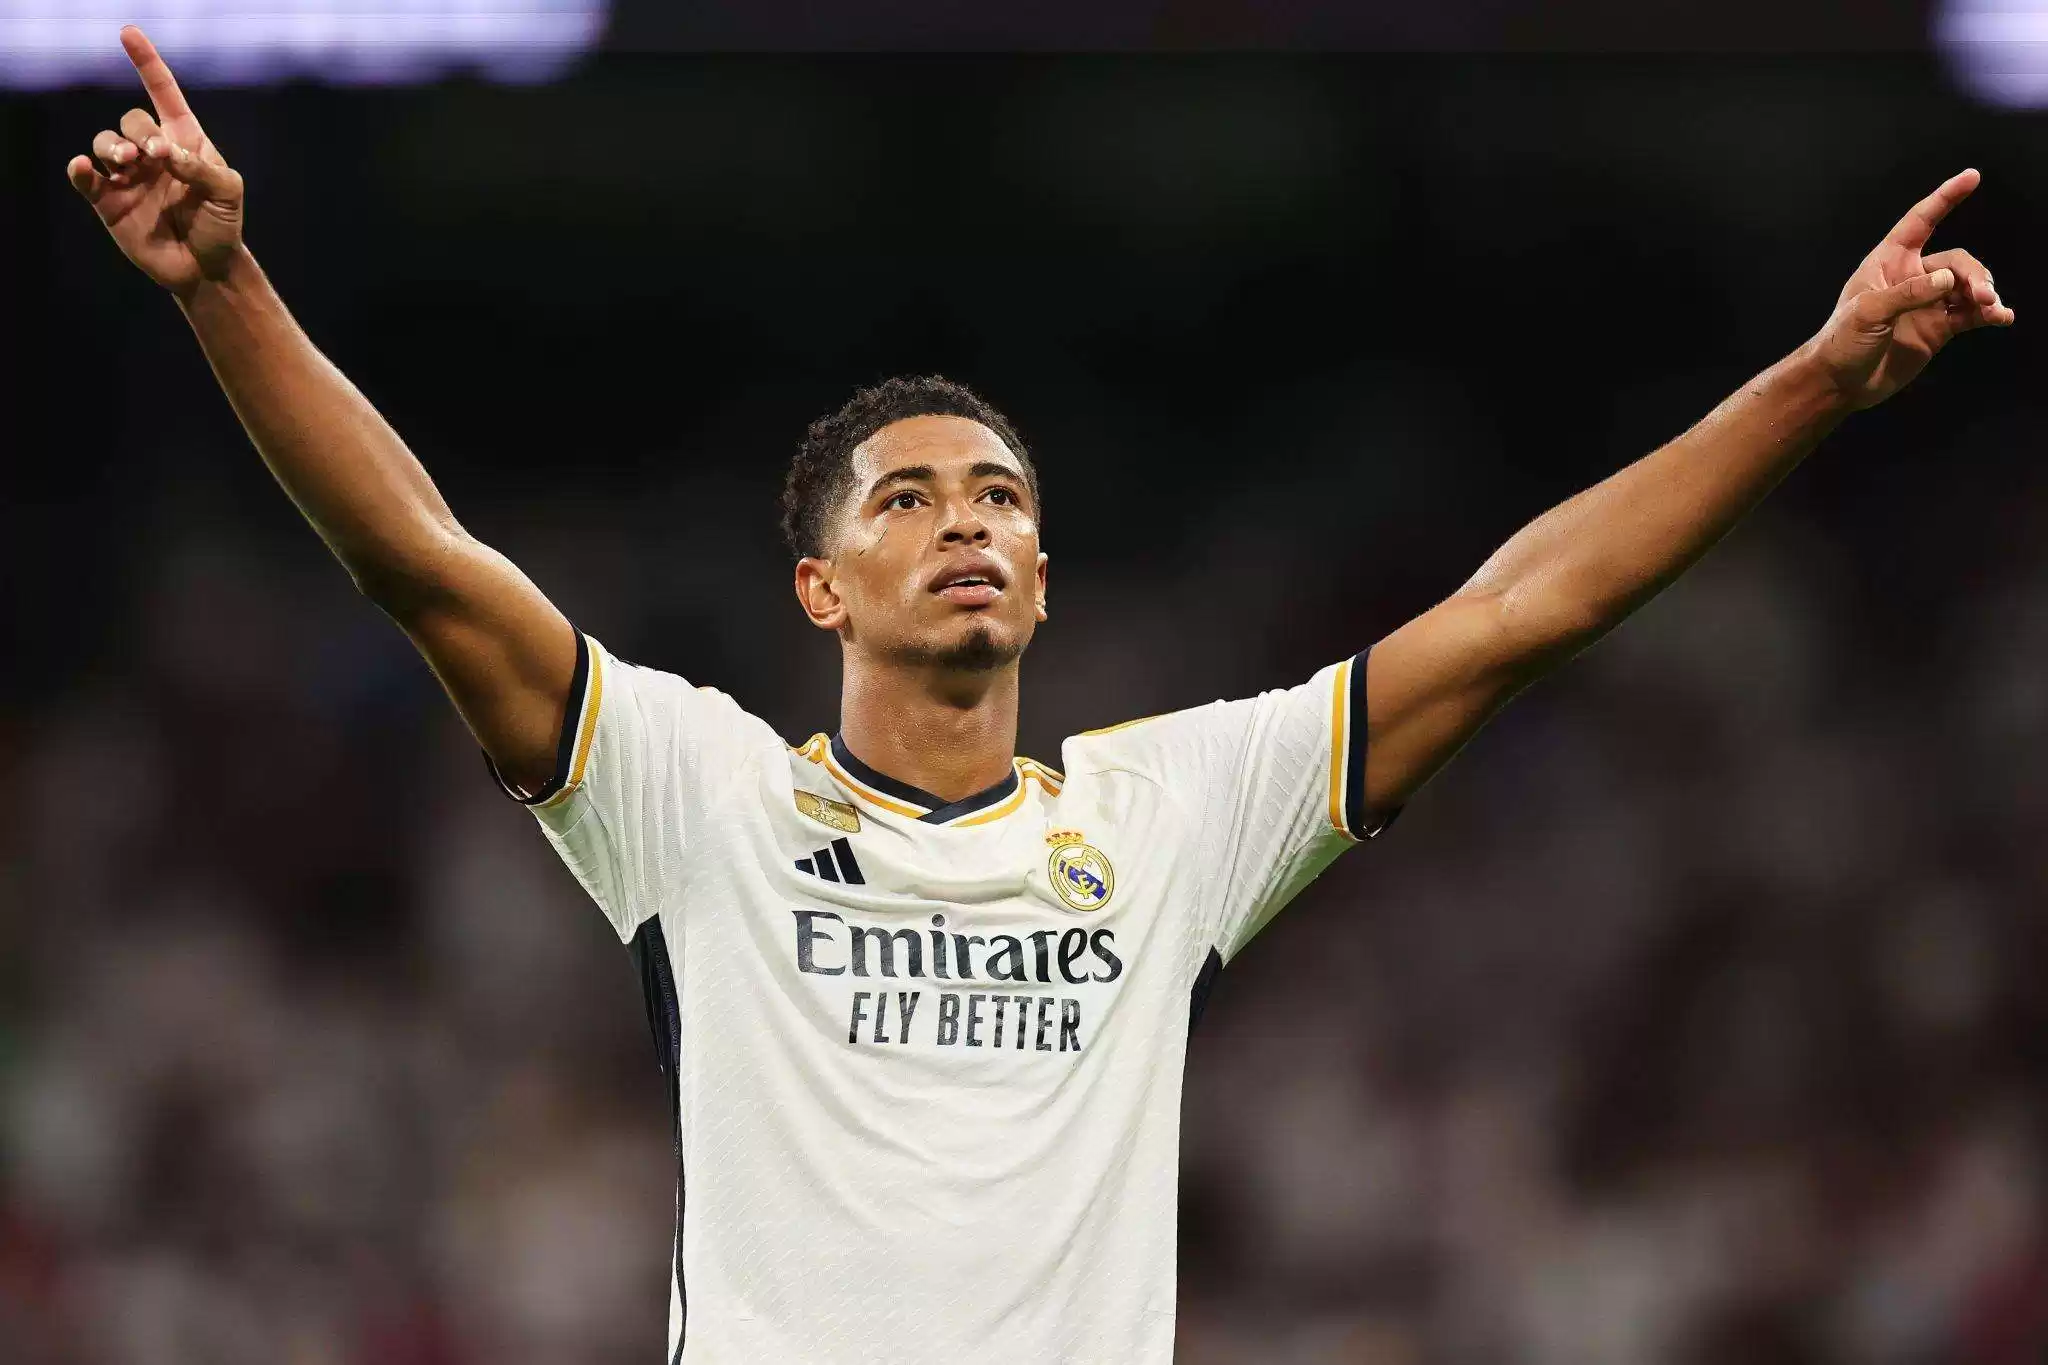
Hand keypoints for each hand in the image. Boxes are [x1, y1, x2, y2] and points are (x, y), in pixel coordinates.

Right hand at [67, 27, 244, 297]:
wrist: (207, 267)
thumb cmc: (222, 225)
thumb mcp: (228, 191)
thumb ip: (202, 167)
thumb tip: (166, 155)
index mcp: (184, 141)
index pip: (162, 94)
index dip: (146, 64)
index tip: (128, 33)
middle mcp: (152, 153)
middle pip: (132, 120)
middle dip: (141, 133)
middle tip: (157, 157)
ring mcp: (128, 176)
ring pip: (106, 142)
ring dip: (113, 147)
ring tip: (128, 164)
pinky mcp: (109, 201)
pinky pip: (86, 177)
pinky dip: (81, 169)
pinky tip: (85, 167)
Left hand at [1810, 169, 2013, 409]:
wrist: (1841, 383)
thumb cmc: (1841, 342)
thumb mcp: (1867, 313)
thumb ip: (1908, 293)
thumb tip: (1948, 280)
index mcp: (1888, 262)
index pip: (1920, 222)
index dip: (1945, 198)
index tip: (1972, 177)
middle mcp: (1912, 277)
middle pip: (1955, 262)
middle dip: (1973, 274)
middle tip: (1981, 295)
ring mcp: (1928, 303)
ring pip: (1967, 286)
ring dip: (1984, 293)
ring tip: (1990, 308)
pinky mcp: (1939, 328)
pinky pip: (1971, 314)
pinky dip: (1988, 314)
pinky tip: (2002, 318)